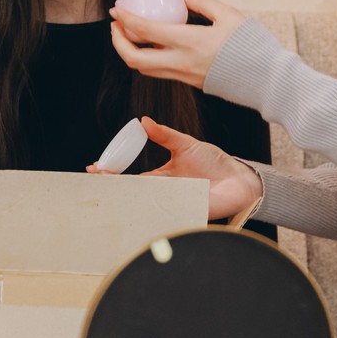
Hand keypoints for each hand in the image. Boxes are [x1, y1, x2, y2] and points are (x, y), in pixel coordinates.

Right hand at [92, 116, 260, 221]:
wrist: (240, 179)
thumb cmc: (215, 163)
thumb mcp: (185, 144)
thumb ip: (164, 135)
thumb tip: (143, 121)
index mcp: (160, 178)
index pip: (129, 178)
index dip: (112, 174)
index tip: (96, 167)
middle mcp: (162, 193)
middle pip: (130, 194)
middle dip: (110, 188)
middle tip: (96, 178)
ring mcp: (172, 205)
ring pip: (142, 207)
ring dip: (124, 200)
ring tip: (107, 190)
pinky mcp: (184, 214)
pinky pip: (163, 216)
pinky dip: (148, 214)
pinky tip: (134, 207)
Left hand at [109, 0, 247, 87]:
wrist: (265, 79)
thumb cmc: (251, 45)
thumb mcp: (229, 15)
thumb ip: (203, 2)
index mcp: (189, 42)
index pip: (145, 31)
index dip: (125, 19)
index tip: (116, 10)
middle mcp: (181, 62)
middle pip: (134, 59)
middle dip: (118, 42)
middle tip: (117, 26)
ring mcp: (184, 76)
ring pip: (144, 69)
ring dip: (130, 53)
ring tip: (129, 35)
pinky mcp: (189, 82)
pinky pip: (160, 72)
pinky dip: (148, 58)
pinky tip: (152, 45)